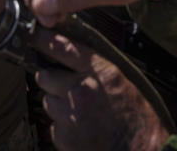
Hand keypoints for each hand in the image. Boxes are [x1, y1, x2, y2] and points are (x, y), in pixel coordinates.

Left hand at [34, 29, 169, 150]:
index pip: (62, 47)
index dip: (44, 40)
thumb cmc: (137, 116)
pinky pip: (53, 125)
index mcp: (98, 71)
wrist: (142, 148)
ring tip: (78, 111)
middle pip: (46, 76)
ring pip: (48, 101)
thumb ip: (95, 66)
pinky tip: (81, 128)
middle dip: (52, 80)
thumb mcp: (121, 79)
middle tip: (66, 87)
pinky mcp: (63, 136)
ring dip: (58, 104)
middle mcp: (81, 89)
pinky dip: (63, 127)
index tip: (35, 35)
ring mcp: (70, 114)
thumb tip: (73, 55)